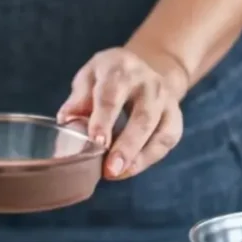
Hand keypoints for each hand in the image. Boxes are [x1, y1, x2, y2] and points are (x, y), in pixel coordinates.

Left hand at [58, 47, 187, 179]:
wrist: (145, 68)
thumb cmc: (108, 78)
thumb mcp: (88, 77)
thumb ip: (78, 99)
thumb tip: (66, 121)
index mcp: (120, 69)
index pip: (112, 96)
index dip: (104, 120)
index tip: (96, 143)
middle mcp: (148, 83)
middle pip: (142, 117)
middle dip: (126, 146)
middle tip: (110, 170)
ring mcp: (166, 100)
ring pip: (159, 132)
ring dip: (139, 157)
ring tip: (117, 174)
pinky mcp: (175, 117)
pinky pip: (167, 140)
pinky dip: (149, 158)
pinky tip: (129, 169)